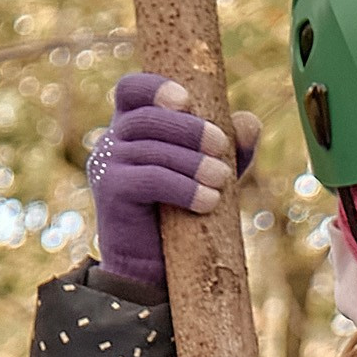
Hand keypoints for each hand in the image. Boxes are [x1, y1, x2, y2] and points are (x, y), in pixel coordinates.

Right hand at [87, 75, 262, 292]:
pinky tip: (208, 201)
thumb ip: (229, 149)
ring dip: (192, 162)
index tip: (186, 98)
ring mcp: (107, 164)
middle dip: (188, 128)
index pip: (131, 89)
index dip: (154, 87)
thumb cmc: (181, 216)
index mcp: (132, 125)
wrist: (151, 270)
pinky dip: (183, 187)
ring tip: (222, 179)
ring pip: (150, 148)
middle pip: (146, 118)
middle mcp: (113, 139)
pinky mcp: (110, 193)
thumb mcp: (209, 176)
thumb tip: (249, 122)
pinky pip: (149, 179)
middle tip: (222, 146)